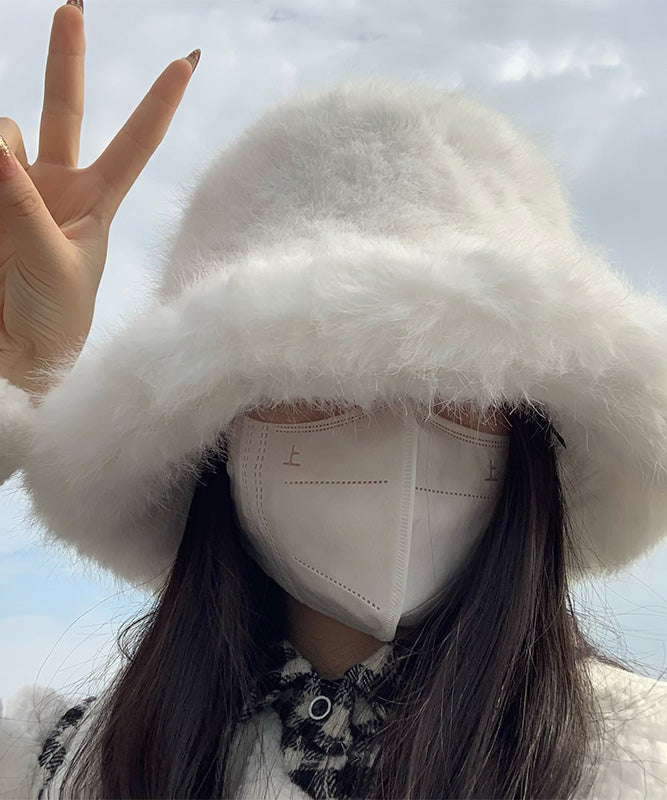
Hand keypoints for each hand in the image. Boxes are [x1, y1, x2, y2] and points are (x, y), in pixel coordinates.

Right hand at [0, 2, 198, 396]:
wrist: (22, 353)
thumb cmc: (57, 317)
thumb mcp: (55, 262)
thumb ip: (26, 207)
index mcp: (98, 203)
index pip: (135, 143)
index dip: (158, 103)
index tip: (187, 62)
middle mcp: (59, 188)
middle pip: (64, 110)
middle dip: (65, 59)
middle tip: (72, 8)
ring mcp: (19, 192)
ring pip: (4, 135)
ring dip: (0, 152)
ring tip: (6, 207)